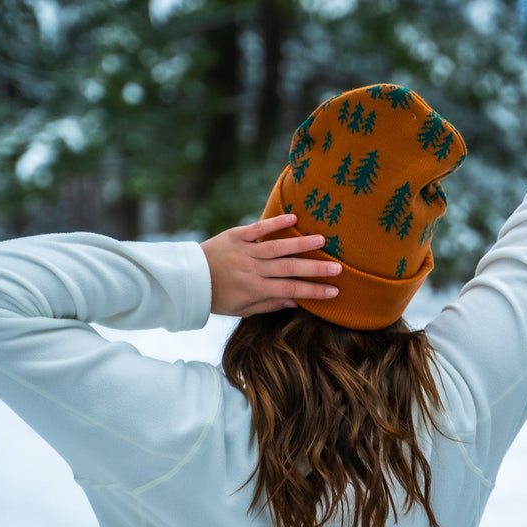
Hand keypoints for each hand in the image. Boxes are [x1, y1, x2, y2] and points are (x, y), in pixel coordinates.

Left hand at [200, 214, 341, 316]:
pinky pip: (258, 229)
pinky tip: (294, 218)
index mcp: (254, 289)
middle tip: (338, 268)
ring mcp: (244, 251)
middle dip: (315, 269)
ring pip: (277, 247)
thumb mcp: (243, 308)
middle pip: (288, 268)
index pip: (289, 290)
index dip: (313, 291)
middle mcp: (251, 270)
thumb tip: (297, 301)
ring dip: (301, 243)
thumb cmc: (219, 297)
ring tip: (323, 241)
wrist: (189, 279)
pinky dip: (275, 223)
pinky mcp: (236, 235)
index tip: (334, 291)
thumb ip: (270, 304)